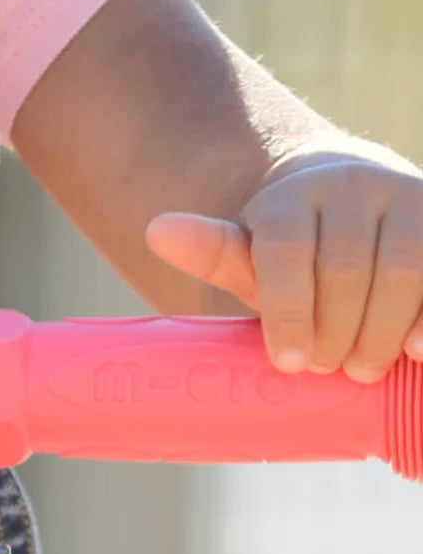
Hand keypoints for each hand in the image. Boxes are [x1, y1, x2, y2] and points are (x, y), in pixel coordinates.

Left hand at [145, 147, 422, 380]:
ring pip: (401, 268)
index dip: (285, 311)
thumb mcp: (250, 256)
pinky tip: (417, 351)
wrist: (354, 204)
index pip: (283, 253)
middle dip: (334, 330)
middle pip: (343, 268)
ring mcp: (406, 194)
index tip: (286, 363)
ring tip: (362, 369)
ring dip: (382, 330)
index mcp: (289, 196)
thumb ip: (214, 253)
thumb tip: (156, 231)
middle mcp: (351, 183)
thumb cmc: (292, 254)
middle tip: (325, 369)